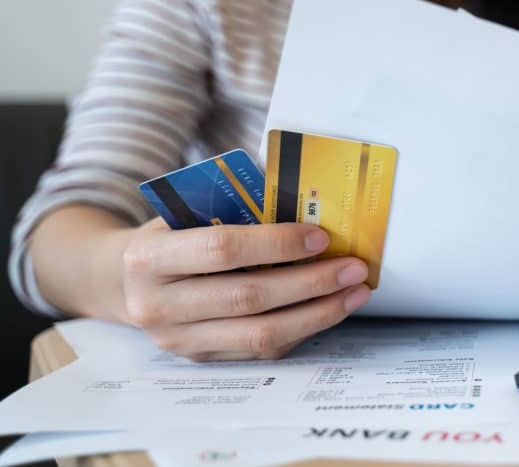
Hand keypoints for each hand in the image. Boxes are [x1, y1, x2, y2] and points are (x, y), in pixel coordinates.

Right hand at [120, 219, 370, 360]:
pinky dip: (303, 330)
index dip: (276, 243)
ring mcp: (179, 341)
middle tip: (354, 267)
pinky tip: (329, 309)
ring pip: (260, 334)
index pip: (222, 250)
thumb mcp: (184, 211)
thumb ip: (232, 207)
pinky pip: (262, 351)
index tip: (320, 236)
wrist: (119, 281)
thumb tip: (305, 202)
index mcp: (150, 258)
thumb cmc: (167, 235)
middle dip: (310, 282)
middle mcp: (159, 306)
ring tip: (355, 292)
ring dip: (317, 313)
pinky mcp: (201, 361)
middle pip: (248, 297)